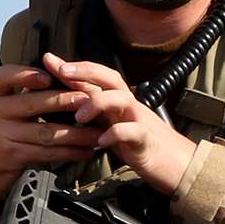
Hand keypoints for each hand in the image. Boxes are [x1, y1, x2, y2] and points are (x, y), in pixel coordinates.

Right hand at [0, 63, 101, 211]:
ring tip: (96, 132)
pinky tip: (84, 151)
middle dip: (64, 101)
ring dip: (75, 133)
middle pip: (31, 104)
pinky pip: (45, 153)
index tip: (49, 76)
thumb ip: (21, 93)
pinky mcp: (11, 156)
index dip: (27, 75)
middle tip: (89, 100)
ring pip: (44, 132)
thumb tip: (59, 73)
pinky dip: (68, 152)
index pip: (4, 76)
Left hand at [40, 54, 193, 193]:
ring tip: (78, 118)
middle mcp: (128, 105)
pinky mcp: (145, 140)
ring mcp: (138, 119)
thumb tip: (70, 102)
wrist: (176, 164)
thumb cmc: (141, 144)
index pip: (95, 77)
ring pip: (120, 98)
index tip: (48, 59)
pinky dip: (115, 134)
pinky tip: (101, 142)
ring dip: (96, 103)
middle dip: (85, 71)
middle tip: (62, 71)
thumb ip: (95, 113)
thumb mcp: (113, 125)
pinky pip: (131, 131)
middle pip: (109, 77)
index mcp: (117, 102)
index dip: (72, 67)